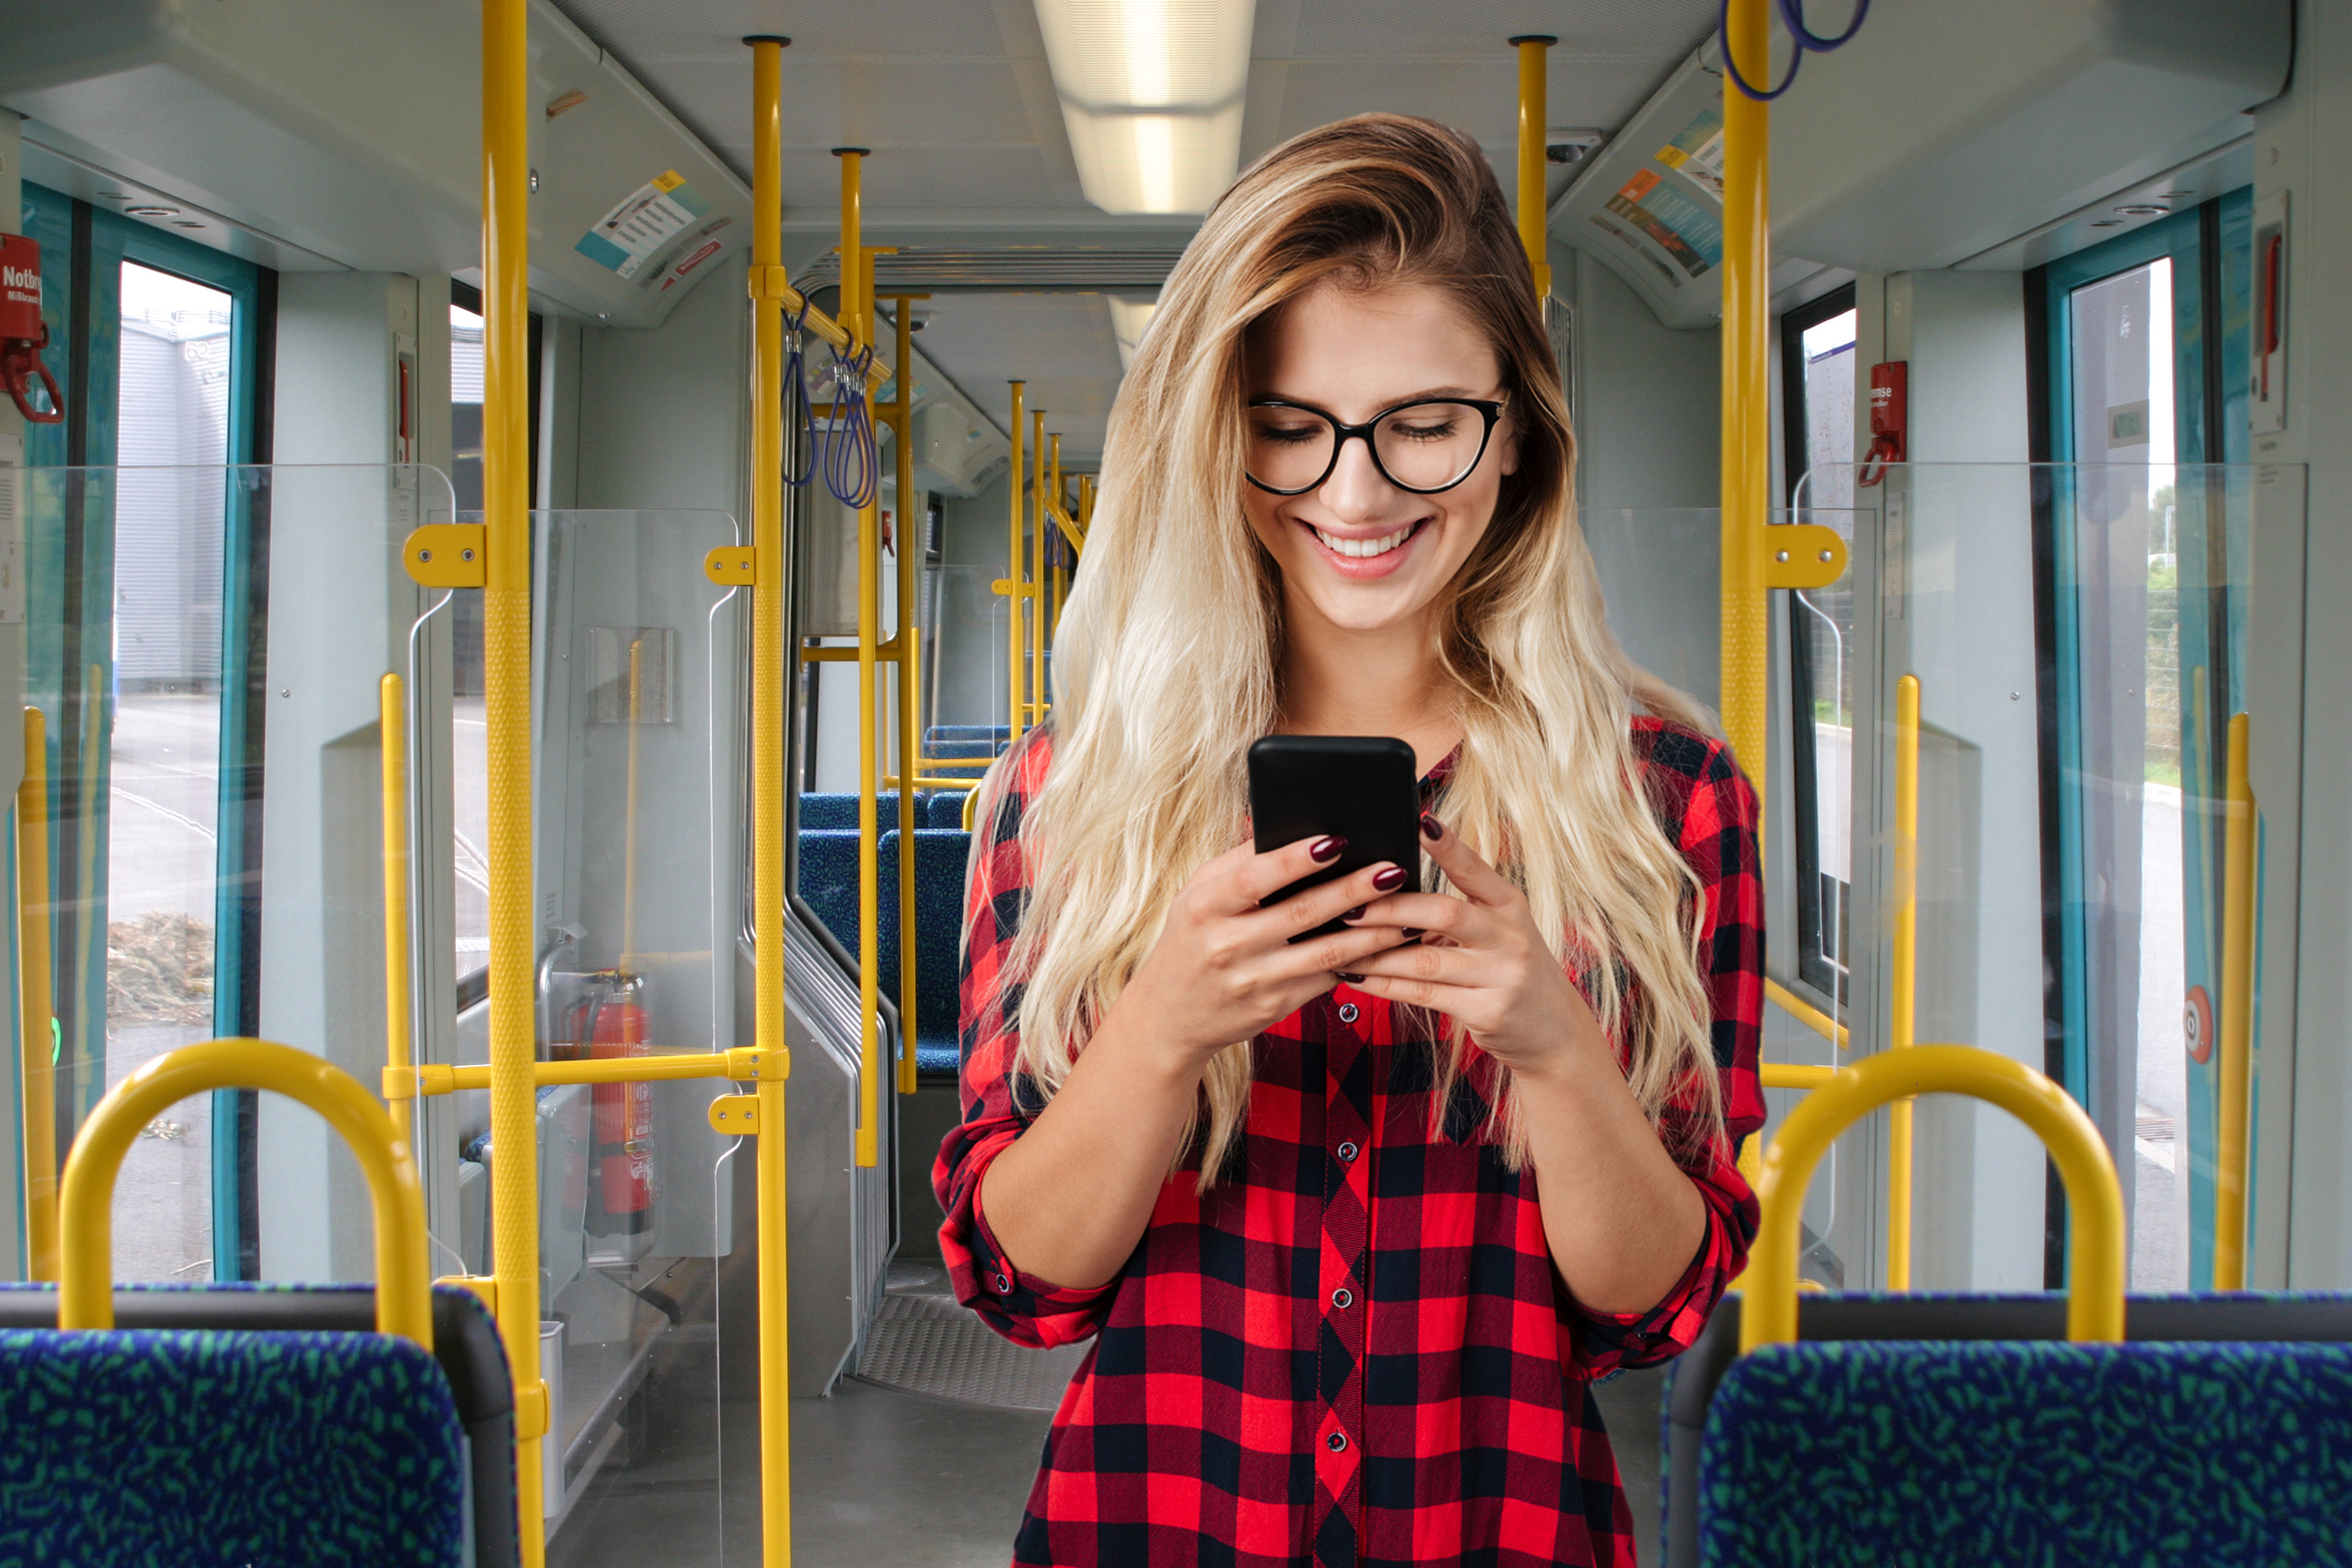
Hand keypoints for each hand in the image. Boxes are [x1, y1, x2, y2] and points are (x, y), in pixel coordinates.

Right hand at [1113, 836, 1419, 1070]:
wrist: (1169, 1018)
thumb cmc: (1189, 940)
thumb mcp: (1196, 897)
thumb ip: (1237, 865)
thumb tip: (1289, 829)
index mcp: (1202, 908)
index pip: (1254, 878)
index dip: (1295, 859)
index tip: (1335, 839)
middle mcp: (1226, 946)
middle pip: (1299, 914)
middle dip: (1351, 890)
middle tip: (1392, 869)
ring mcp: (1252, 981)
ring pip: (1324, 953)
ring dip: (1372, 932)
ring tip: (1408, 911)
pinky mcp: (1274, 1007)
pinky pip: (1325, 978)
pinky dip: (1361, 960)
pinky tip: (1390, 944)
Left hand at [1340, 814, 1605, 1081]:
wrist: (1556, 1033)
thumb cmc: (1512, 971)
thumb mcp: (1501, 932)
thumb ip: (1459, 912)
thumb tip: (1390, 889)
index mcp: (1510, 905)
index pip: (1475, 869)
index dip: (1448, 846)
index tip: (1419, 822)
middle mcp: (1509, 936)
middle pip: (1444, 913)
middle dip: (1391, 908)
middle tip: (1349, 906)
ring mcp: (1501, 975)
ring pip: (1425, 960)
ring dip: (1376, 953)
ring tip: (1338, 945)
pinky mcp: (1487, 1011)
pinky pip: (1423, 994)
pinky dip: (1383, 985)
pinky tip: (1355, 976)